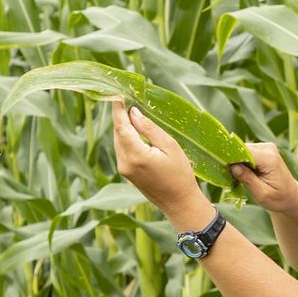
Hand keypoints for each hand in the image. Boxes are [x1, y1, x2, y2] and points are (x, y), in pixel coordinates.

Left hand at [112, 101, 211, 221]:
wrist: (180, 203)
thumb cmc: (181, 175)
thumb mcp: (170, 147)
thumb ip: (150, 129)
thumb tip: (134, 113)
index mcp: (136, 155)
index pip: (122, 126)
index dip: (118, 109)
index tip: (117, 93)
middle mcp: (125, 162)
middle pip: (117, 132)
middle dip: (121, 116)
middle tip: (127, 98)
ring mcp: (124, 169)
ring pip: (118, 140)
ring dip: (124, 126)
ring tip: (133, 112)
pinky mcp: (126, 172)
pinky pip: (122, 149)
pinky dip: (126, 137)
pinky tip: (136, 131)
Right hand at [229, 142, 297, 213]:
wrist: (291, 196)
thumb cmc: (279, 198)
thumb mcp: (263, 194)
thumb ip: (248, 180)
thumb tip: (233, 166)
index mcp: (269, 159)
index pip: (243, 152)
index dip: (230, 159)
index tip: (222, 169)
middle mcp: (268, 148)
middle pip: (240, 149)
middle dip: (233, 162)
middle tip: (230, 178)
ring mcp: (265, 146)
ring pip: (241, 150)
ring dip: (236, 163)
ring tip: (238, 178)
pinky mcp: (262, 149)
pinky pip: (245, 152)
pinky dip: (241, 162)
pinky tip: (243, 174)